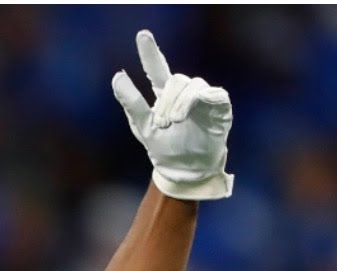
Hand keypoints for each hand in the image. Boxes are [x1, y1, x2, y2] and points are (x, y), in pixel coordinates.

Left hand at [114, 30, 232, 200]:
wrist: (185, 170)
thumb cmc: (164, 148)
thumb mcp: (143, 126)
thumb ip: (131, 102)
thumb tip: (117, 76)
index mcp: (164, 96)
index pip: (157, 68)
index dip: (150, 52)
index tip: (143, 35)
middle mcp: (185, 93)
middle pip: (175, 80)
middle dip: (166, 101)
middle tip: (161, 123)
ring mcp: (203, 98)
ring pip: (192, 85)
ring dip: (179, 103)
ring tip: (173, 123)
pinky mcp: (219, 106)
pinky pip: (213, 93)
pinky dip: (198, 101)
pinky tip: (187, 114)